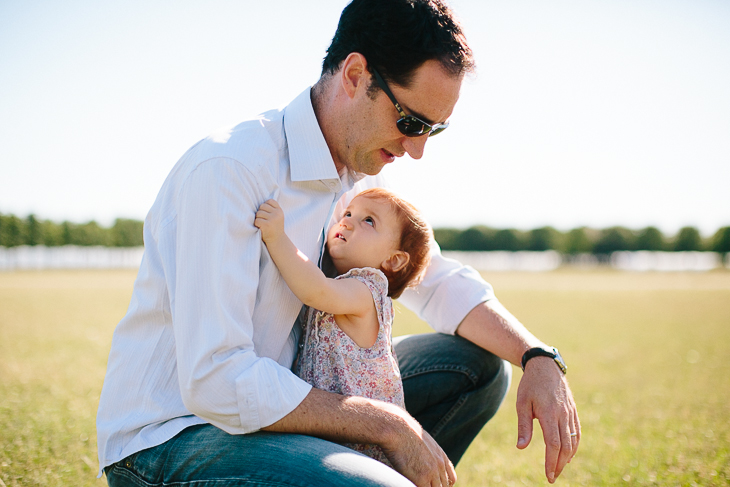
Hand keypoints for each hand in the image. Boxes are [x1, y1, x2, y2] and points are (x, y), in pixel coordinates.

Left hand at [254, 199, 284, 242]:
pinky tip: (261, 227)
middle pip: (262, 206)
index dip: (265, 206)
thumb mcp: (277, 216)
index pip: (269, 201)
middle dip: (260, 213)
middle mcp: (277, 214)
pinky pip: (256, 220)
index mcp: (279, 210)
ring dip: (258, 219)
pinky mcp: (267, 225)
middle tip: (264, 220)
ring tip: (262, 224)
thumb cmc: (274, 227)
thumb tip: (257, 197)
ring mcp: (272, 219)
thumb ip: (272, 208)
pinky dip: (256, 224)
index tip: (267, 213)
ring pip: (258, 213)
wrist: (277, 240)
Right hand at [381, 414, 456, 486]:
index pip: (451, 479)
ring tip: (416, 483)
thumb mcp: (422, 439)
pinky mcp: (421, 478)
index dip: (443, 485)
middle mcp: (440, 465)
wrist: (397, 428)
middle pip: (443, 486)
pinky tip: (410, 483)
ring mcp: (432, 472)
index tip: (434, 485)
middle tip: (423, 484)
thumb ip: (426, 451)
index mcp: (441, 455)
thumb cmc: (403, 431)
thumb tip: (419, 455)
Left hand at [516, 357, 579, 482]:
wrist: (545, 366)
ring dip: (568, 458)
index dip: (552, 462)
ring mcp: (570, 413)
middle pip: (566, 446)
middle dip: (560, 464)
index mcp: (549, 414)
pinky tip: (569, 454)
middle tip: (553, 476)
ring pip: (573, 441)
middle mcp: (563, 415)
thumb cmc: (530, 385)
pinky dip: (574, 446)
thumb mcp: (522, 403)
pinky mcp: (573, 411)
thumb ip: (524, 426)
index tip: (548, 475)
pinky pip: (577, 432)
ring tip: (559, 468)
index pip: (553, 444)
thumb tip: (521, 447)